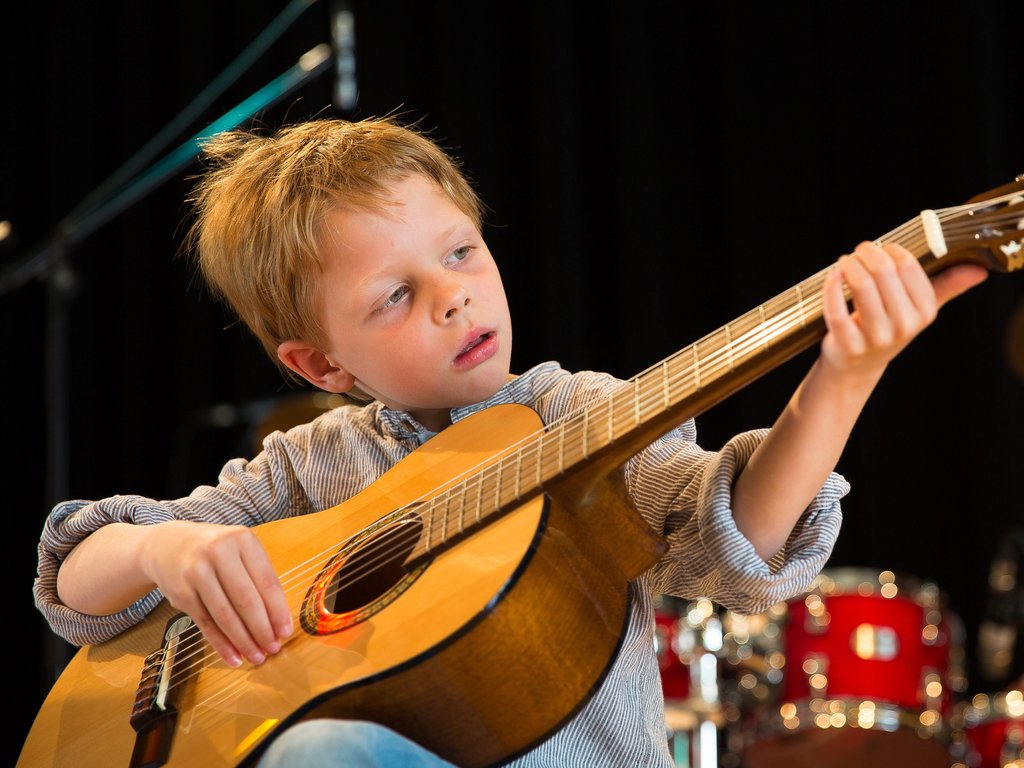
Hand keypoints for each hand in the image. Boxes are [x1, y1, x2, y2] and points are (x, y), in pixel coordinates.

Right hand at [141, 520, 292, 666]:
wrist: (167, 545)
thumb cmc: (215, 551)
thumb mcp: (239, 550)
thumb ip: (259, 577)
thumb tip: (278, 620)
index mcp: (242, 540)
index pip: (267, 581)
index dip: (278, 610)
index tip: (286, 631)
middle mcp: (219, 553)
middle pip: (246, 600)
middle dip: (262, 630)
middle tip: (273, 648)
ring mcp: (197, 572)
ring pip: (225, 615)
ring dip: (243, 641)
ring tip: (256, 656)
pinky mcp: (181, 592)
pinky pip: (206, 623)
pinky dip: (221, 644)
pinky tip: (233, 657)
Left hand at [820, 241, 986, 379]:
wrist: (858, 364)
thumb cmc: (889, 326)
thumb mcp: (919, 309)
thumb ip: (946, 286)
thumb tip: (979, 269)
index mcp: (924, 311)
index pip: (909, 266)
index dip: (891, 250)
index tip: (881, 248)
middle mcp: (904, 325)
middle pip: (883, 272)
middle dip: (866, 253)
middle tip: (858, 252)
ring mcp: (876, 337)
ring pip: (860, 286)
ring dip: (848, 265)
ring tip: (844, 262)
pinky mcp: (848, 345)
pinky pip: (836, 310)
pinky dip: (831, 287)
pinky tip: (831, 275)